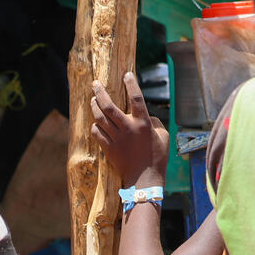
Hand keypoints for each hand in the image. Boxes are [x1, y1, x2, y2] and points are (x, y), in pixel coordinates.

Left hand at [91, 72, 168, 187]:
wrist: (145, 180)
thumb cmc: (157, 158)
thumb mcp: (162, 136)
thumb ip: (154, 122)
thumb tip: (146, 115)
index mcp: (143, 124)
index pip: (136, 98)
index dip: (131, 84)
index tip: (126, 74)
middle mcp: (128, 129)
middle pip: (109, 106)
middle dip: (99, 92)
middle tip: (95, 83)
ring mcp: (116, 139)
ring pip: (100, 118)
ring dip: (94, 106)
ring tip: (92, 100)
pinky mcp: (108, 148)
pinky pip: (96, 133)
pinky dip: (95, 126)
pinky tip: (96, 123)